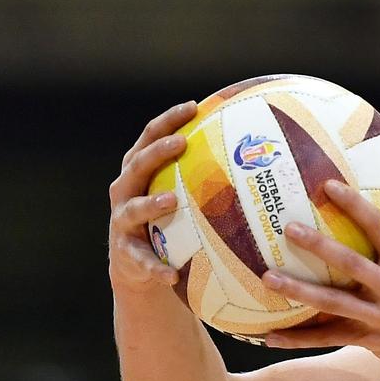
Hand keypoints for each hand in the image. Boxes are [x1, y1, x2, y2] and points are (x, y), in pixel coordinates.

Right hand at [109, 101, 196, 293]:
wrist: (139, 267)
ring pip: (132, 209)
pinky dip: (156, 266)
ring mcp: (122, 223)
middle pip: (136, 166)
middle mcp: (126, 193)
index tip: (193, 107)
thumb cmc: (170, 223)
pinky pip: (142, 260)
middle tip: (180, 144)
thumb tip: (257, 154)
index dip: (168, 121)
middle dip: (156, 153)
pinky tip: (172, 274)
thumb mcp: (182, 197)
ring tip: (171, 200)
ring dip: (150, 204)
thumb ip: (205, 177)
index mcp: (140, 173)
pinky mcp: (126, 254)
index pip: (149, 138)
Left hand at [261, 169, 379, 368]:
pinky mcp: (370, 339)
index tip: (328, 185)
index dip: (355, 205)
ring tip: (268, 278)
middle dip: (320, 247)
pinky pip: (330, 339)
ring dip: (300, 291)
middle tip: (288, 229)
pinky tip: (270, 336)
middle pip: (353, 264)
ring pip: (335, 304)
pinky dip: (300, 339)